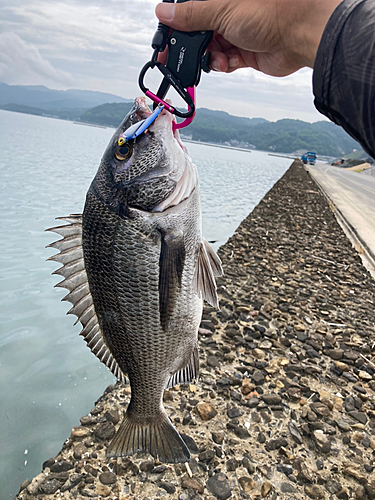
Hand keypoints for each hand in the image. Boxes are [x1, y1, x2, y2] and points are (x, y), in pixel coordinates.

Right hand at [155, 0, 341, 76]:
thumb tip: (164, 12)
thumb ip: (192, 14)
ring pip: (211, 47)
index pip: (192, 7)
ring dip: (208, 56)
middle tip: (176, 57)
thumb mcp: (222, 10)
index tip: (166, 35)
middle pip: (199, 29)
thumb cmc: (272, 11)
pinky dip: (221, 64)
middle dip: (190, 44)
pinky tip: (225, 62)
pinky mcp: (245, 51)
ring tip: (213, 58)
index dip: (177, 21)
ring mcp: (237, 31)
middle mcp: (229, 11)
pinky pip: (224, 60)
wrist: (299, 35)